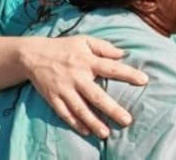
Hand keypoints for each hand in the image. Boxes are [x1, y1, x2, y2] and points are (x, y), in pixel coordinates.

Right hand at [23, 35, 148, 137]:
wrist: (32, 55)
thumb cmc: (63, 47)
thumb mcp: (84, 40)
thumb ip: (104, 47)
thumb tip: (123, 54)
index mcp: (87, 61)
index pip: (111, 68)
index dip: (128, 74)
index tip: (144, 80)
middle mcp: (76, 77)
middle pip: (96, 96)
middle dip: (112, 109)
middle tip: (127, 120)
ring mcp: (63, 89)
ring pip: (80, 109)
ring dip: (93, 122)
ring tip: (106, 134)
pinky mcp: (52, 98)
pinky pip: (64, 113)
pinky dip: (75, 123)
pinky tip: (86, 131)